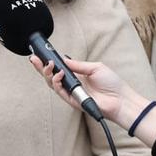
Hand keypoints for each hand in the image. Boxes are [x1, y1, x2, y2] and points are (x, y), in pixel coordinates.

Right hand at [28, 56, 143, 125]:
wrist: (120, 99)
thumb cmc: (112, 84)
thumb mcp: (95, 67)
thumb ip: (78, 64)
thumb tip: (64, 59)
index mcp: (77, 75)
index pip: (59, 68)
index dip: (48, 62)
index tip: (40, 54)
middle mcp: (72, 84)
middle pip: (51, 76)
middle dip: (41, 68)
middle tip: (35, 59)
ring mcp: (71, 93)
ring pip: (52, 84)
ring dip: (48, 74)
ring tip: (49, 65)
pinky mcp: (73, 101)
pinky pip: (60, 92)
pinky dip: (57, 83)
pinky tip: (59, 74)